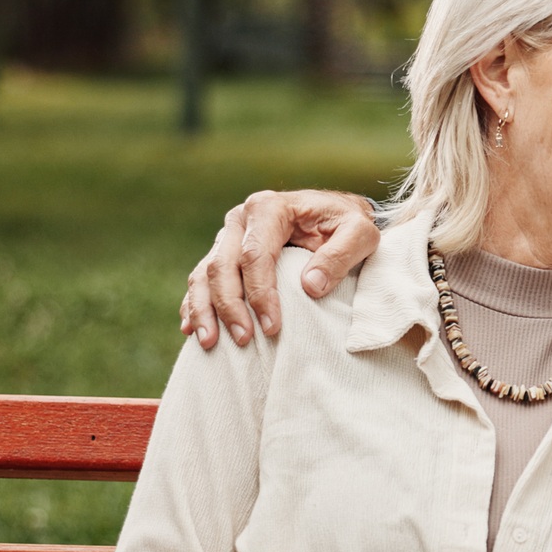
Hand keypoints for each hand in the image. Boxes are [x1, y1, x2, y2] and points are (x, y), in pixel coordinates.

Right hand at [180, 189, 378, 348]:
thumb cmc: (347, 225)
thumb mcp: (360, 234)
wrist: (335, 216)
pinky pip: (200, 280)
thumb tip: (310, 286)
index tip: (273, 327)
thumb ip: (340, 255)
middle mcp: (241, 219)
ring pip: (203, 274)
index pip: (255, 254)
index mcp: (270, 208)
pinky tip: (192, 330)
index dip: (260, 293)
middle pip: (222, 265)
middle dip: (229, 306)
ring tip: (208, 343)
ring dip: (203, 310)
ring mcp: (228, 236)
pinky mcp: (223, 253)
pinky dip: (194, 305)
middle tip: (243, 339)